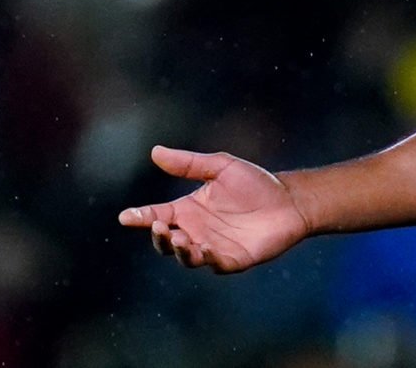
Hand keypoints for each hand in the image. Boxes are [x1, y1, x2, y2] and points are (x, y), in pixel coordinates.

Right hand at [117, 145, 309, 272]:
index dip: (140, 217)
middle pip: (166, 241)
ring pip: (186, 256)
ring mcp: (212, 248)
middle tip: (158, 226)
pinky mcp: (232, 260)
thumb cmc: (256, 183)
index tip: (126, 216)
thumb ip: (188, 164)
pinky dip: (206, 259)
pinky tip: (203, 249)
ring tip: (180, 238)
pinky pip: (214, 264)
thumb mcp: (220, 167)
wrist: (290, 200)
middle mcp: (195, 231)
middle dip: (158, 237)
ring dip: (179, 250)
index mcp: (188, 210)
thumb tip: (155, 151)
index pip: (157, 215)